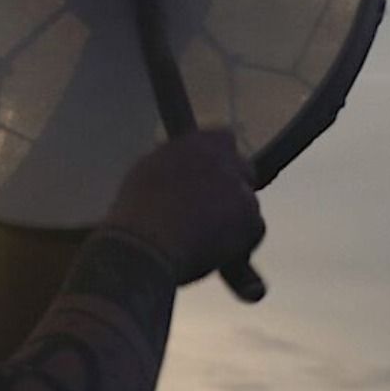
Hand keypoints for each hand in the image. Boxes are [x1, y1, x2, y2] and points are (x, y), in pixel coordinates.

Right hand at [100, 129, 264, 285]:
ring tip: (206, 239)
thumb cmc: (135, 214)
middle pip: (243, 169)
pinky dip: (241, 242)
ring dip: (235, 217)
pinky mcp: (250, 218)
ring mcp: (240, 189)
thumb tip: (184, 172)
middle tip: (215, 209)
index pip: (223, 139)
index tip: (211, 175)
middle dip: (233, 187)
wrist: (144, 246)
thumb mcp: (148, 173)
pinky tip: (216, 251)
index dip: (220, 159)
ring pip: (248, 203)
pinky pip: (254, 230)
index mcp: (196, 144)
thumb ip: (176, 165)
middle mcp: (223, 160)